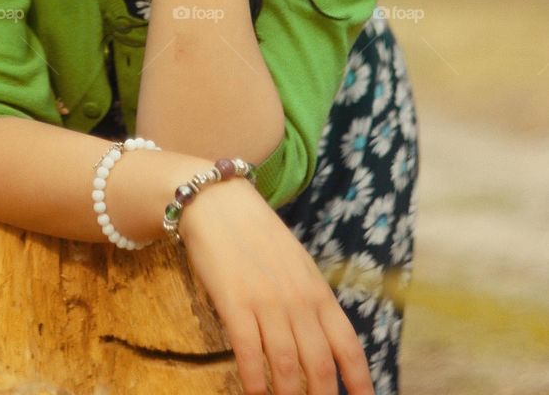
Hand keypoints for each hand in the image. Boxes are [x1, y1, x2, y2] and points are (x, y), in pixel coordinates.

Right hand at [178, 179, 373, 394]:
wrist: (219, 203)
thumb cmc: (259, 235)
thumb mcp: (297, 264)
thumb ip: (311, 301)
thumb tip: (325, 342)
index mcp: (318, 291)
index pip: (348, 345)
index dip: (359, 382)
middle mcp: (298, 300)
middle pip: (319, 364)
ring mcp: (266, 301)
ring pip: (286, 365)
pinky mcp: (234, 302)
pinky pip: (249, 351)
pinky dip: (255, 380)